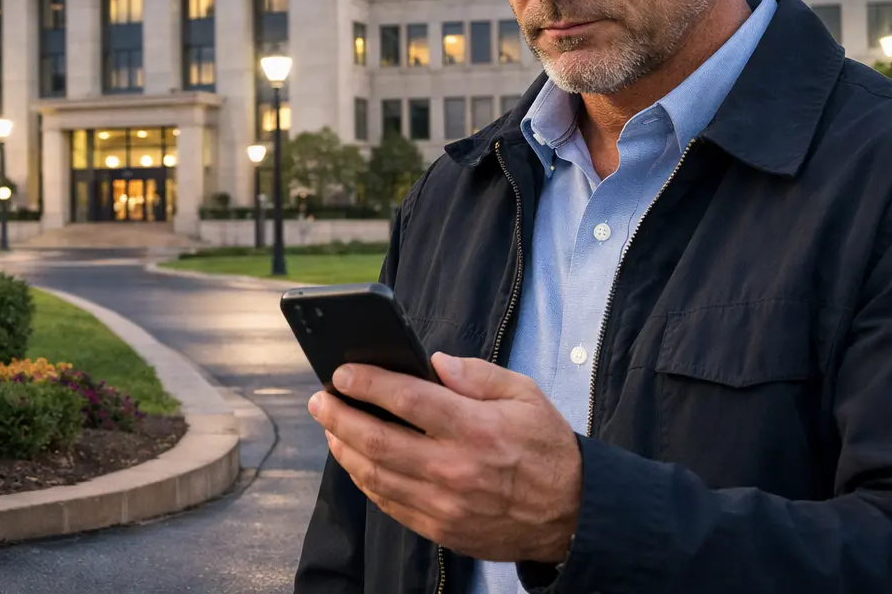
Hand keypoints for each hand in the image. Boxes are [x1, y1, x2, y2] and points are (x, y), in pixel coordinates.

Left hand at [307, 352, 581, 563]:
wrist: (572, 515)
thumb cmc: (547, 449)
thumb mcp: (525, 396)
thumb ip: (477, 375)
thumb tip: (434, 362)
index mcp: (475, 428)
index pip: (406, 400)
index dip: (367, 383)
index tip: (342, 372)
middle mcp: (455, 468)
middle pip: (378, 440)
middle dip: (339, 416)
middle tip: (319, 400)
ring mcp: (445, 504)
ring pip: (376, 476)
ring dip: (345, 449)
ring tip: (331, 428)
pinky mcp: (441, 529)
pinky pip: (390, 504)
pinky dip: (366, 481)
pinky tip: (356, 461)